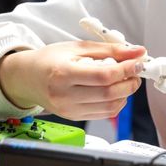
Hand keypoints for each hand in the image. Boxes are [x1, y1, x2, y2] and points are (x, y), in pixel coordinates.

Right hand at [0, 41, 145, 119]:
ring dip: (125, 94)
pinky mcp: (74, 117)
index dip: (126, 70)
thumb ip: (110, 50)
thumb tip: (137, 52)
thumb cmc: (50, 60)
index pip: (103, 76)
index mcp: (64, 73)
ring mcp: (69, 110)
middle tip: (135, 72)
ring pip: (110, 107)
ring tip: (125, 80)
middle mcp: (65, 95)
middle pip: (109, 93)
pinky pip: (103, 114)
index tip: (137, 63)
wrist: (28, 78)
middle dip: (129, 83)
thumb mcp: (78, 47)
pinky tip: (114, 91)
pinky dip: (116, 103)